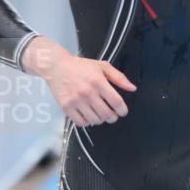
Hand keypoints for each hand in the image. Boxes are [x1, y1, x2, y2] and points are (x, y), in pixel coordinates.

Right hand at [21, 37, 136, 126]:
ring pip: (95, 120)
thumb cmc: (80, 66)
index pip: (116, 102)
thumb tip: (132, 88)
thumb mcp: (102, 66)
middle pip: (107, 114)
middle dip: (113, 117)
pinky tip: (88, 115)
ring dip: (101, 120)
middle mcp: (87, 92)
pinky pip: (81, 122)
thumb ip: (119, 78)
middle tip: (113, 115)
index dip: (123, 110)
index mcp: (98, 81)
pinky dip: (87, 122)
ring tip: (100, 114)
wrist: (57, 67)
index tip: (123, 111)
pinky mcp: (66, 107)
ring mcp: (76, 100)